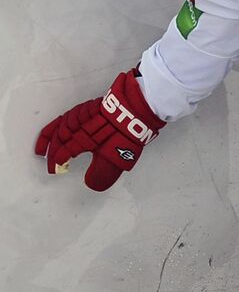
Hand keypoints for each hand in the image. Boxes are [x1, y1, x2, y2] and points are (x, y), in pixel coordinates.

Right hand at [34, 69, 163, 191]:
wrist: (140, 109)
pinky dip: (61, 122)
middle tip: (50, 163)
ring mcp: (85, 114)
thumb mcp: (116, 160)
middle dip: (53, 152)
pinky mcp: (91, 107)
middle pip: (60, 138)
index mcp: (84, 140)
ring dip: (52, 136)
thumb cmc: (128, 134)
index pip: (65, 152)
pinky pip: (70, 115)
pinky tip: (61, 127)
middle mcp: (80, 126)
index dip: (58, 163)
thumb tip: (91, 185)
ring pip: (62, 125)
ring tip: (45, 147)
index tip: (56, 170)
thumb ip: (101, 175)